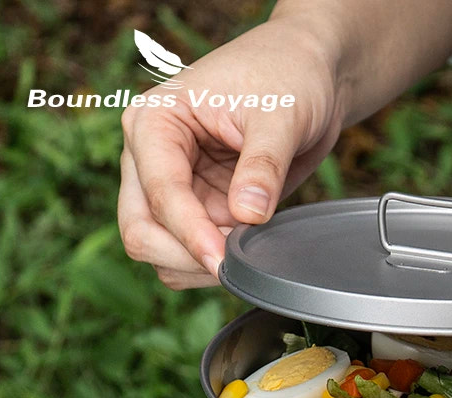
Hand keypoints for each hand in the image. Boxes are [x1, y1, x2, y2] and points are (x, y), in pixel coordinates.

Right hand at [117, 0, 451, 289]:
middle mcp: (151, 160)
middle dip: (185, 257)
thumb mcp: (281, 115)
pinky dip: (217, 264)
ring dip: (200, 267)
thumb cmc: (287, 76)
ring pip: (162, 253)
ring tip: (248, 251)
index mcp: (154, 123)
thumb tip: (247, 215)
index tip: (223, 260)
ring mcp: (176, 190)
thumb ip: (262, 166)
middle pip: (142, 232)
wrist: (310, 79)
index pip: (159, 193)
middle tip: (236, 263)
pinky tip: (249, 251)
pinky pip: (193, 256)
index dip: (189, 233)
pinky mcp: (202, 211)